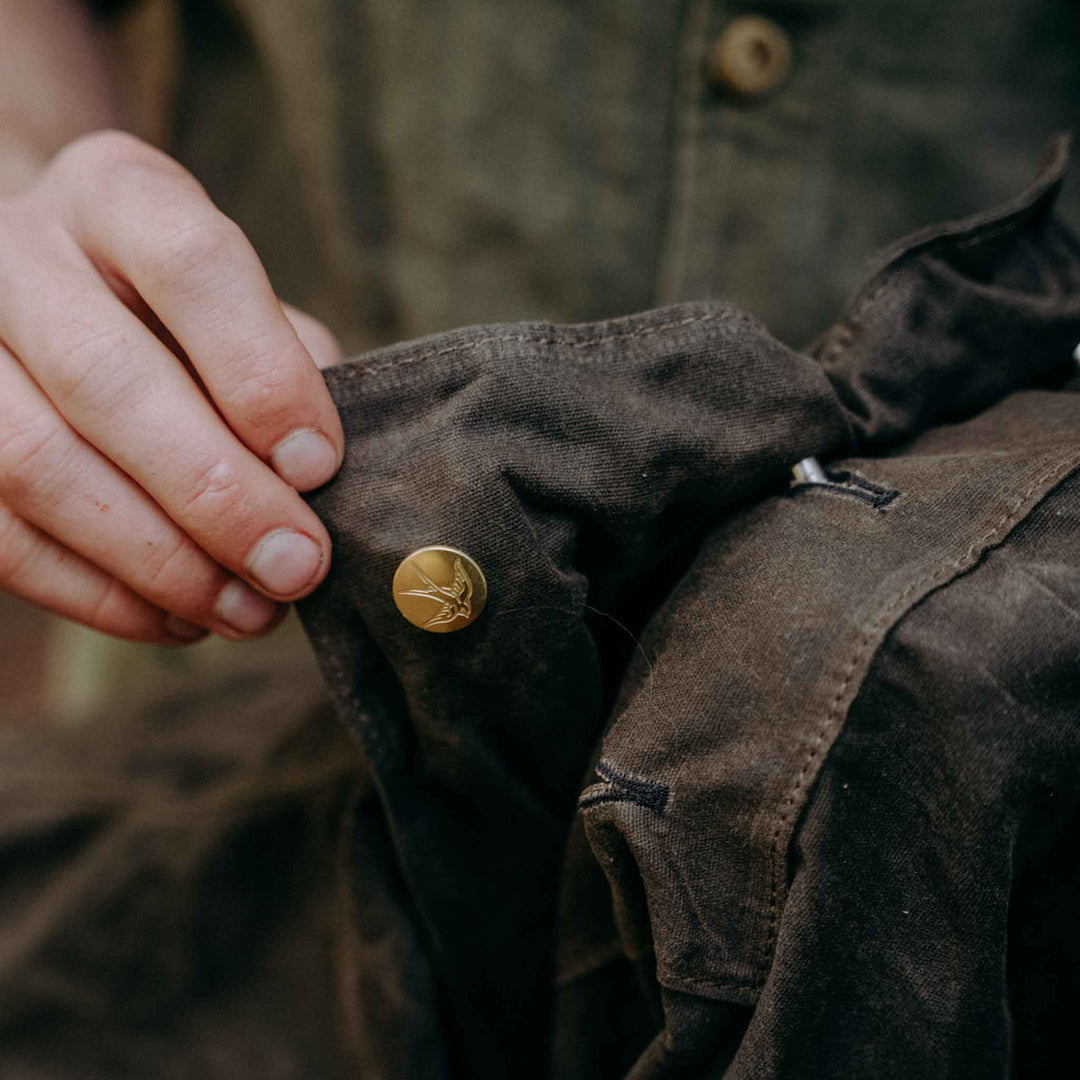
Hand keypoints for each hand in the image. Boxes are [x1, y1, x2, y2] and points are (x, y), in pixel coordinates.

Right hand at [0, 131, 345, 644]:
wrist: (58, 305)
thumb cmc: (188, 320)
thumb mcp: (249, 310)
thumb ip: (288, 372)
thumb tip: (316, 485)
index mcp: (120, 197)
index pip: (192, 263)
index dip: (262, 374)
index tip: (319, 466)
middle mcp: (16, 253)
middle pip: (104, 378)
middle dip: (215, 493)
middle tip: (295, 565)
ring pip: (34, 464)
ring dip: (158, 561)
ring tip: (250, 610)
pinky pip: (1, 537)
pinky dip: (100, 596)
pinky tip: (179, 620)